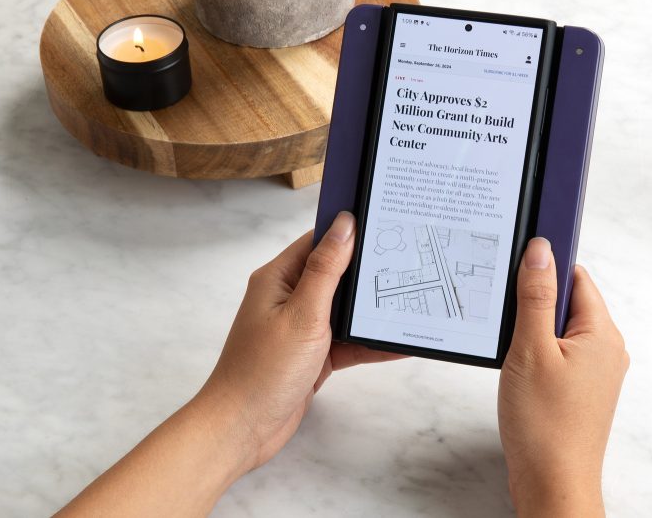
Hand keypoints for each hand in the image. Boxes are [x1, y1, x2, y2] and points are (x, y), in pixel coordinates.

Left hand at [56, 213, 404, 517]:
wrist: (241, 430)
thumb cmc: (263, 370)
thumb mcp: (302, 314)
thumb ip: (326, 269)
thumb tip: (344, 225)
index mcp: (278, 278)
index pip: (318, 241)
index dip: (349, 230)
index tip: (383, 220)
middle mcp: (289, 298)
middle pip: (336, 273)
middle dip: (368, 270)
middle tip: (408, 259)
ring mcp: (301, 327)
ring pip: (344, 309)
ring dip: (371, 309)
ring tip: (410, 299)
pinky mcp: (313, 355)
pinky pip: (347, 341)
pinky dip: (369, 342)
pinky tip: (398, 342)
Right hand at [498, 238, 627, 516]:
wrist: (552, 483)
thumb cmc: (545, 426)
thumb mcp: (531, 349)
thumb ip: (536, 296)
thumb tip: (541, 251)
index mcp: (603, 333)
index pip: (577, 276)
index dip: (547, 267)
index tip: (519, 266)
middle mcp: (607, 350)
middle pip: (570, 302)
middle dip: (536, 303)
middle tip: (510, 317)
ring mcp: (596, 372)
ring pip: (562, 330)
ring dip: (534, 331)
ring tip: (515, 351)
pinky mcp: (582, 390)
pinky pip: (560, 354)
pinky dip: (538, 354)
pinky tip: (520, 370)